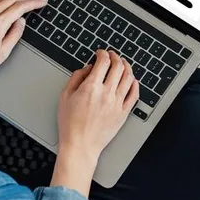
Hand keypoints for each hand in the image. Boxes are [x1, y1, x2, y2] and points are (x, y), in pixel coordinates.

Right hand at [51, 51, 138, 195]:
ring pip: (129, 77)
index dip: (103, 53)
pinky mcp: (123, 113)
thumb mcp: (65, 97)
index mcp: (91, 87)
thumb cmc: (70, 124)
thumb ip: (76, 78)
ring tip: (123, 64)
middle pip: (118, 66)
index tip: (100, 53)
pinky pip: (134, 94)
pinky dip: (135, 83)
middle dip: (115, 57)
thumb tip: (87, 68)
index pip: (103, 62)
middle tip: (112, 56)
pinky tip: (132, 80)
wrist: (80, 146)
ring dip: (126, 66)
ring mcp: (117, 103)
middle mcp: (107, 93)